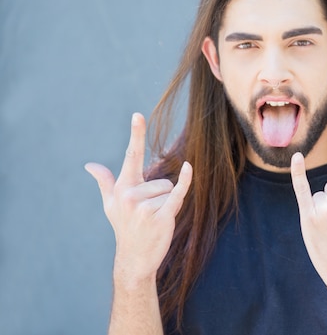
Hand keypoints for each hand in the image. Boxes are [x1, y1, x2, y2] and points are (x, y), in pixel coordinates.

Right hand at [85, 113, 191, 283]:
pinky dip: (185, 181)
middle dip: (161, 196)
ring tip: (155, 220)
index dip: (136, 134)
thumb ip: (104, 182)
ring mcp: (145, 206)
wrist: (135, 258)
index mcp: (122, 187)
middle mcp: (131, 194)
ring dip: (168, 205)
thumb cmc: (125, 228)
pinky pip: (178, 193)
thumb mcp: (111, 204)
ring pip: (170, 190)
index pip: (131, 155)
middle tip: (149, 215)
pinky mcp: (162, 216)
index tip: (138, 114)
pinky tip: (190, 167)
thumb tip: (90, 165)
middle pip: (162, 180)